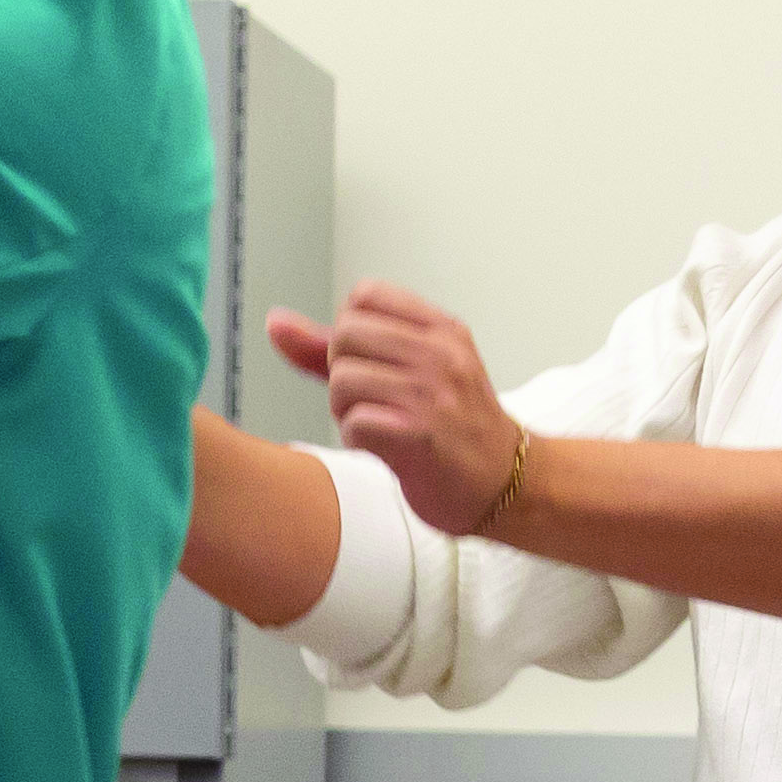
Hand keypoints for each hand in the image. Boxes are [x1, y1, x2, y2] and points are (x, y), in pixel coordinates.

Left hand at [272, 286, 531, 540]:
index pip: (365, 296)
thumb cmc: (454, 427)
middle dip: (343, 371)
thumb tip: (275, 322)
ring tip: (375, 424)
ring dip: (346, 410)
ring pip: (344, 380)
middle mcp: (442, 355)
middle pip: (346, 335)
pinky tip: (384, 446)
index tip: (374, 362)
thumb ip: (335, 347)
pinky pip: (355, 423)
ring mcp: (433, 395)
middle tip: (371, 399)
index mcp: (443, 330)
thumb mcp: (411, 371)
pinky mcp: (421, 436)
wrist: (506, 484)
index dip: (351, 330)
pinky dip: (358, 439)